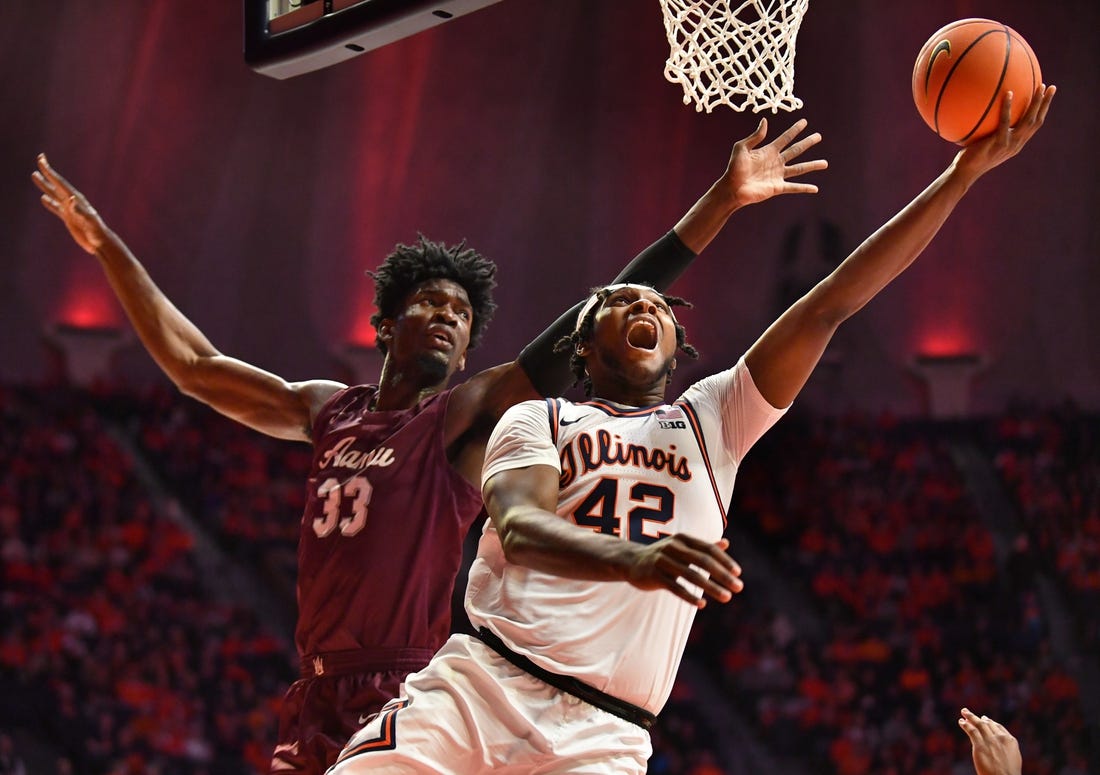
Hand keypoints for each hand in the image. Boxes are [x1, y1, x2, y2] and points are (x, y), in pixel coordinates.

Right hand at [32, 154, 108, 253]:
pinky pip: (56, 207)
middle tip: (40, 159)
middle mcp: (72, 202)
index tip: (42, 160)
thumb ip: (79, 210)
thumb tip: (70, 199)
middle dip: (47, 173)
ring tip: (35, 175)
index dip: (50, 172)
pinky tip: (43, 198)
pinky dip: (49, 203)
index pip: (60, 182)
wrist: (100, 242)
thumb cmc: (97, 232)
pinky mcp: (68, 218)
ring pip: (53, 194)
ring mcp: (69, 210)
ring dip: (44, 185)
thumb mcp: (89, 220)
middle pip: (56, 184)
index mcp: (76, 199)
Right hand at [626, 535, 743, 606]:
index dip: (724, 560)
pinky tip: (702, 604)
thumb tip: (726, 543)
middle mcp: (673, 547)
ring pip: (691, 575)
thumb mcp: (682, 548)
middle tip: (739, 587)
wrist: (631, 562)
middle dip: (722, 575)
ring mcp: (662, 561)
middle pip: (703, 561)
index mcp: (682, 539)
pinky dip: (689, 596)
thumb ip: (703, 547)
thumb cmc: (662, 555)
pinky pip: (675, 587)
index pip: (708, 549)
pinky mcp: (654, 575)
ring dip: (711, 587)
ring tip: (726, 597)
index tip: (738, 573)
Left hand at [719, 118, 827, 206]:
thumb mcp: (741, 148)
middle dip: (807, 143)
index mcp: (768, 151)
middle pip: (796, 150)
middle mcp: (775, 162)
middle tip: (819, 136)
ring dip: (812, 165)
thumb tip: (765, 121)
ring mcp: (778, 175)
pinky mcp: (777, 187)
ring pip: (799, 168)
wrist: (732, 188)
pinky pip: (794, 187)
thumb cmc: (733, 168)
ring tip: (825, 163)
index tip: (804, 122)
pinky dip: (805, 188)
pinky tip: (815, 188)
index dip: (795, 130)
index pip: (785, 138)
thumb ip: (755, 136)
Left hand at [953, 84, 1055, 181]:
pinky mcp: (998, 144)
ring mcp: (1009, 145)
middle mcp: (1016, 144)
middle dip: (1045, 104)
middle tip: (1051, 87)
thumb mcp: (985, 143)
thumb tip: (987, 113)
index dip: (1042, 111)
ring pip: (1028, 121)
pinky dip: (1008, 107)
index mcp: (1016, 144)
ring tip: (1039, 87)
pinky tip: (1008, 93)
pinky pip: (1005, 122)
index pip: (1034, 126)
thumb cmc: (970, 157)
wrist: (965, 173)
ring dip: (1036, 103)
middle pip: (1036, 121)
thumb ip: (992, 131)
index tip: (1047, 96)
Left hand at [958, 708, 1021, 774]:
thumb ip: (1006, 749)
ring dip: (970, 717)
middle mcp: (1000, 738)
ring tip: (964, 712)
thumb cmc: (1009, 774)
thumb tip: (1000, 748)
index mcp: (1011, 741)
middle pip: (987, 724)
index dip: (990, 722)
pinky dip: (965, 725)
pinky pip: (971, 731)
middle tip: (970, 713)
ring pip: (979, 724)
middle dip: (978, 718)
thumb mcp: (1012, 758)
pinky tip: (961, 722)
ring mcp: (990, 741)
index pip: (999, 727)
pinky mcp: (980, 745)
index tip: (985, 719)